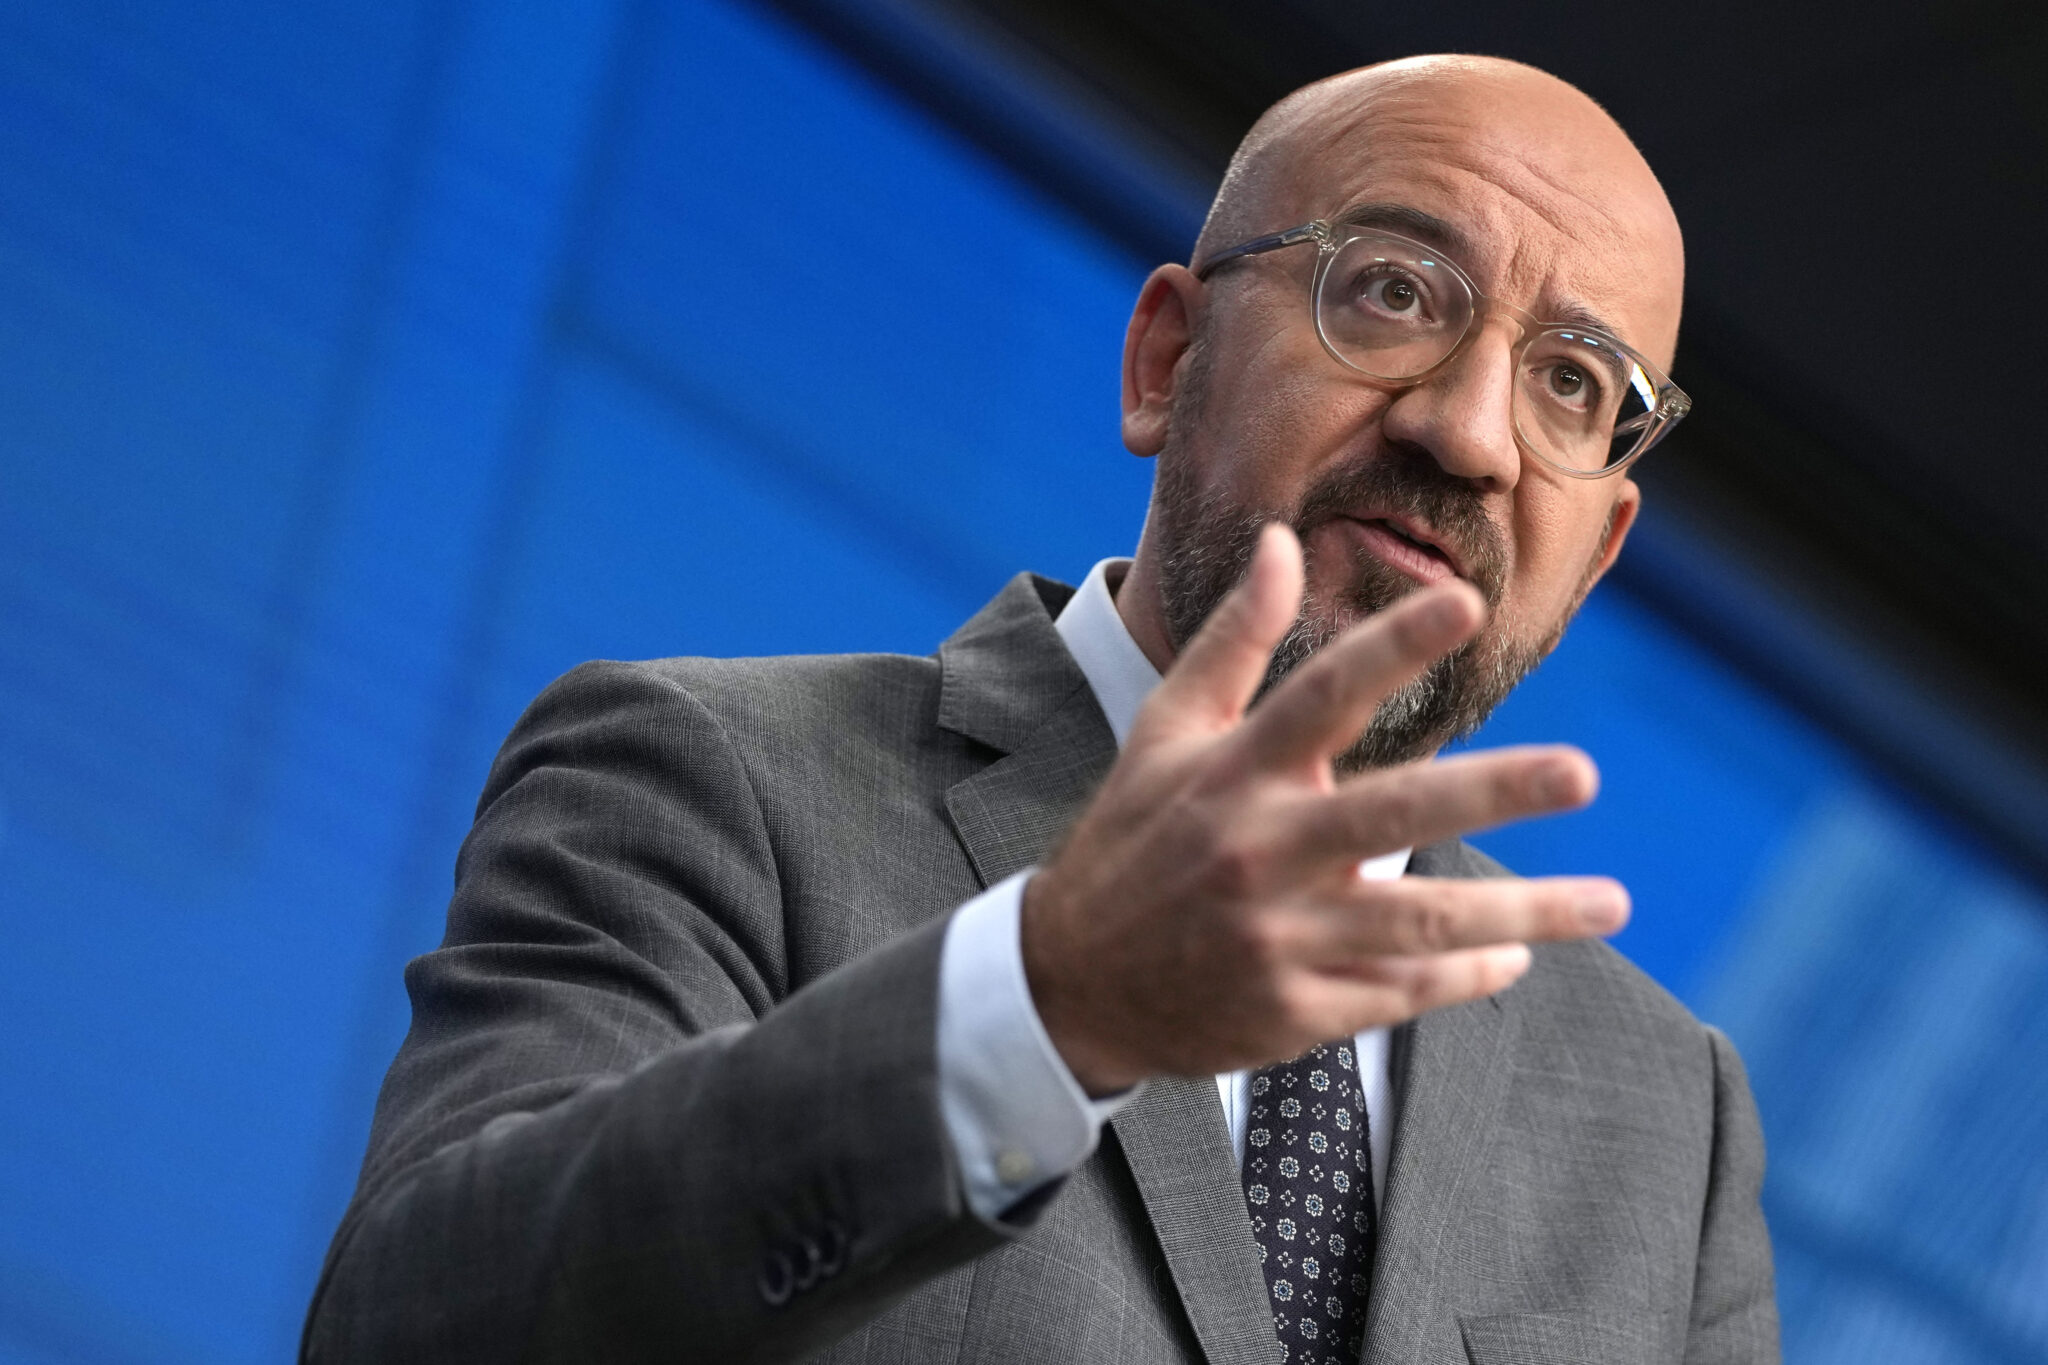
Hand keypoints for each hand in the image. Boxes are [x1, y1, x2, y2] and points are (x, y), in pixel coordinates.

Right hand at [1020, 524, 1629, 1093]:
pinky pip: (1397, 992)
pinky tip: (1514, 957)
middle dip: (1493, 792)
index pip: (1318, 696)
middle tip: (1583, 773)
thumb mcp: (1165, 733)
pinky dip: (1463, 976)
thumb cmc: (1132, 839)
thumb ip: (1234, 640)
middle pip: (1391, 814)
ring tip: (1610, 901)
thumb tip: (1283, 541)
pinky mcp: (1291, 1012)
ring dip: (1523, 915)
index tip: (1464, 603)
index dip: (1389, 645)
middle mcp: (1258, 851)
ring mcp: (1277, 938)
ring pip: (1418, 924)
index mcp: (1231, 774)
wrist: (1070, 984)